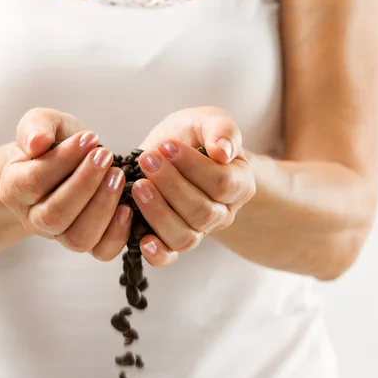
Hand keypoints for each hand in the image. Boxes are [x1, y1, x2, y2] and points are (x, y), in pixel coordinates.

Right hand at [0, 108, 132, 259]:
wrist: (71, 160)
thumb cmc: (55, 141)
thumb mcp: (44, 122)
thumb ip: (36, 126)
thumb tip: (36, 143)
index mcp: (14, 188)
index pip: (34, 181)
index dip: (64, 160)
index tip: (90, 138)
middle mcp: (32, 218)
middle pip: (54, 216)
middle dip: (85, 184)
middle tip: (106, 155)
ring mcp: (60, 236)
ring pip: (78, 238)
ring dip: (103, 206)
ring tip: (118, 176)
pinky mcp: (87, 242)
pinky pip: (101, 251)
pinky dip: (117, 233)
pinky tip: (128, 206)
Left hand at [132, 107, 255, 265]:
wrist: (169, 151)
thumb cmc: (191, 135)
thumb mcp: (206, 120)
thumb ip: (222, 130)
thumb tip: (224, 152)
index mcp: (239, 184)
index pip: (221, 183)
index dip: (192, 166)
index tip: (166, 145)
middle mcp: (222, 213)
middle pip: (201, 212)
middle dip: (170, 185)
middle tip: (147, 160)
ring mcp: (198, 231)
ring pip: (184, 236)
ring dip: (157, 211)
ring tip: (138, 186)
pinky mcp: (171, 241)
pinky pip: (168, 257)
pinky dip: (156, 253)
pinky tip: (142, 239)